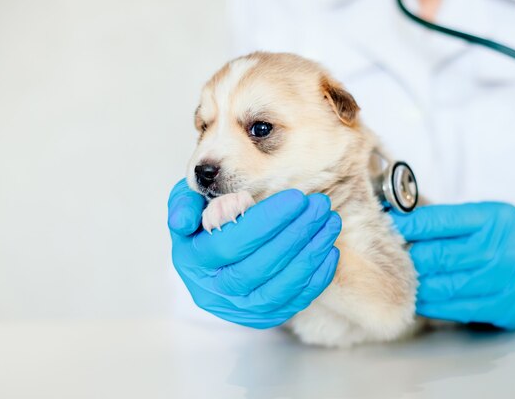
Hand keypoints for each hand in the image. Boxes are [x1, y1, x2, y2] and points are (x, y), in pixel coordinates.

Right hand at [167, 179, 341, 328]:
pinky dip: (316, 278)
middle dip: (295, 234)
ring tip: (330, 222)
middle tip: (320, 206)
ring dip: (311, 254)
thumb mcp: (185, 206)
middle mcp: (214, 292)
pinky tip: (329, 250)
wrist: (211, 258)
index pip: (231, 244)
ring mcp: (239, 309)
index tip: (296, 198)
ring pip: (279, 288)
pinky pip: (293, 302)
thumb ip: (184, 205)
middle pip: (259, 267)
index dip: (266, 221)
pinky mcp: (262, 317)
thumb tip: (185, 221)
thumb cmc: (202, 224)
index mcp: (193, 261)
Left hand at [390, 203, 514, 329]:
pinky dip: (431, 305)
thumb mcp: (478, 220)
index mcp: (495, 218)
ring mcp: (507, 280)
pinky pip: (456, 308)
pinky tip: (416, 300)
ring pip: (445, 285)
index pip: (442, 220)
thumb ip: (441, 221)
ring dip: (416, 285)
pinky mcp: (505, 307)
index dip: (410, 225)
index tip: (387, 227)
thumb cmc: (496, 240)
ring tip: (398, 280)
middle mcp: (504, 248)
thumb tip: (394, 221)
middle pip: (441, 255)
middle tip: (388, 258)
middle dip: (409, 257)